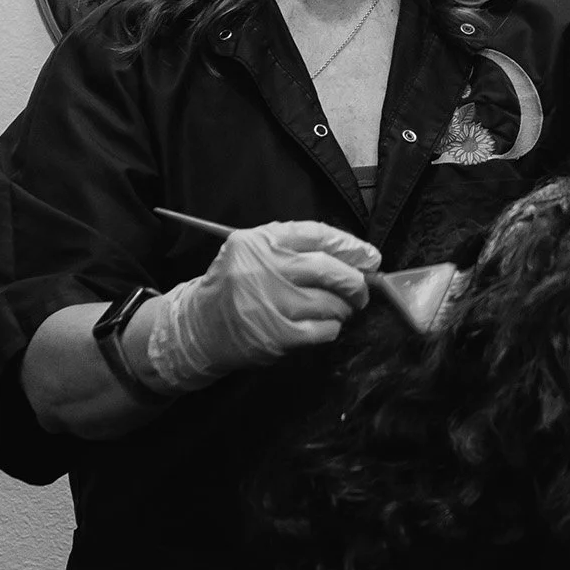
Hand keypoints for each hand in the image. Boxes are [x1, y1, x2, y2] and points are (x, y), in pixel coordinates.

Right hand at [146, 221, 379, 391]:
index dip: (350, 245)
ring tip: (334, 309)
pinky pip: (325, 330)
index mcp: (262, 241)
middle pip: (331, 270)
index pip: (318, 235)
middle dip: (355, 282)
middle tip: (361, 290)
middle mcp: (267, 268)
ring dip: (342, 308)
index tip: (369, 256)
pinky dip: (331, 328)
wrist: (200, 326)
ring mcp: (273, 303)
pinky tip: (321, 325)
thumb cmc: (235, 285)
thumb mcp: (254, 251)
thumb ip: (296, 247)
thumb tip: (353, 256)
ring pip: (332, 303)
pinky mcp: (278, 335)